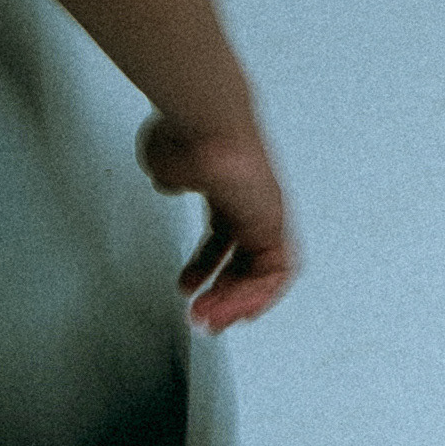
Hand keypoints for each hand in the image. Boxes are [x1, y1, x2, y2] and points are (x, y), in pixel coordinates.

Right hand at [137, 113, 298, 330]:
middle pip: (249, 259)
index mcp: (229, 193)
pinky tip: (234, 309)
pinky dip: (255, 294)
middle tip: (204, 316)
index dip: (216, 268)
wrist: (204, 125)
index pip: (230, 239)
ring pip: (264, 269)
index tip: (199, 290)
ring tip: (210, 320)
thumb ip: (173, 180)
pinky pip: (275, 269)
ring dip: (237, 300)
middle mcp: (254, 205)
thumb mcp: (169, 166)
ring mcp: (266, 213)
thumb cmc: (186, 136)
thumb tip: (173, 183)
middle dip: (225, 293)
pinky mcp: (272, 223)